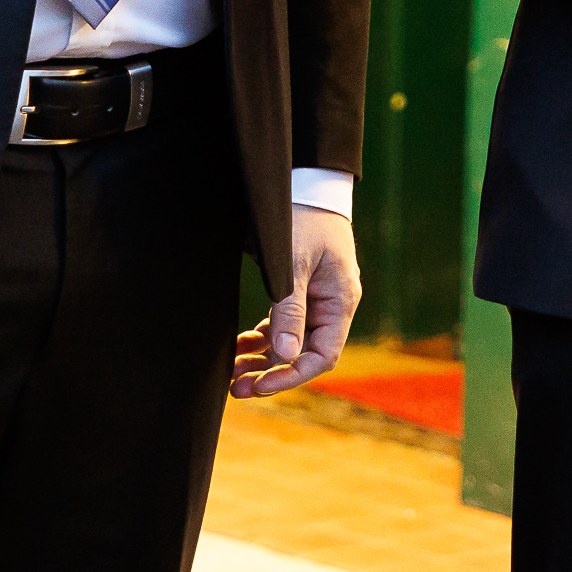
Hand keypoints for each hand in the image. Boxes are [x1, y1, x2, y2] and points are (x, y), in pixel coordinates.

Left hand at [232, 207, 360, 397]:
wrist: (304, 183)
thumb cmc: (303, 217)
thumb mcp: (293, 262)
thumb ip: (289, 308)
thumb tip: (286, 354)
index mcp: (340, 301)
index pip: (322, 355)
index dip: (292, 375)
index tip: (259, 385)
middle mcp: (331, 306)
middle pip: (304, 354)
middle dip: (270, 373)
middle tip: (235, 389)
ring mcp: (316, 300)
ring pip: (289, 342)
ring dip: (262, 359)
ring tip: (230, 373)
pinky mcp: (300, 293)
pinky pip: (282, 325)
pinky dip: (261, 338)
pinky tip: (239, 345)